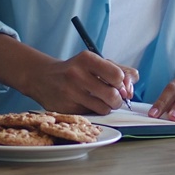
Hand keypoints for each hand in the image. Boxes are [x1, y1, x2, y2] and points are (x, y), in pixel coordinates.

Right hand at [24, 51, 138, 114]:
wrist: (43, 78)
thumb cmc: (76, 69)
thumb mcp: (96, 62)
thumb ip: (120, 70)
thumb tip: (130, 89)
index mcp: (86, 59)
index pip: (117, 75)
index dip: (122, 83)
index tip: (118, 84)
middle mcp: (77, 75)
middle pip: (113, 95)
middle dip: (117, 99)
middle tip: (113, 96)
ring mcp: (70, 93)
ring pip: (104, 108)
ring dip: (107, 107)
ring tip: (101, 100)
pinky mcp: (66, 109)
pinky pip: (92, 115)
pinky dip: (94, 112)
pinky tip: (87, 104)